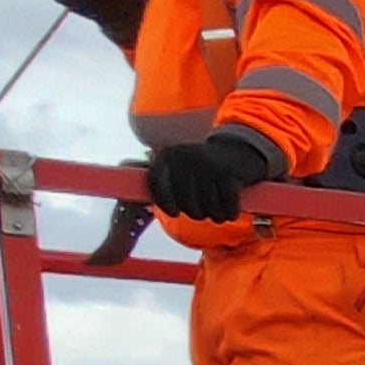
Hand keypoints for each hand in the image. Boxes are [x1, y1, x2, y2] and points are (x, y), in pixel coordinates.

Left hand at [143, 129, 275, 221]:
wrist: (239, 150)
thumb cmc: (203, 168)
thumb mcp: (178, 167)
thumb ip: (158, 180)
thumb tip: (124, 191)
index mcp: (167, 156)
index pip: (158, 190)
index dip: (167, 205)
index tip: (175, 211)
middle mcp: (184, 158)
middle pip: (187, 207)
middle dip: (198, 212)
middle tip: (204, 206)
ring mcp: (207, 166)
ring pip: (208, 210)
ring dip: (216, 214)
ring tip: (218, 205)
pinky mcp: (228, 175)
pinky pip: (227, 208)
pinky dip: (230, 212)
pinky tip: (231, 208)